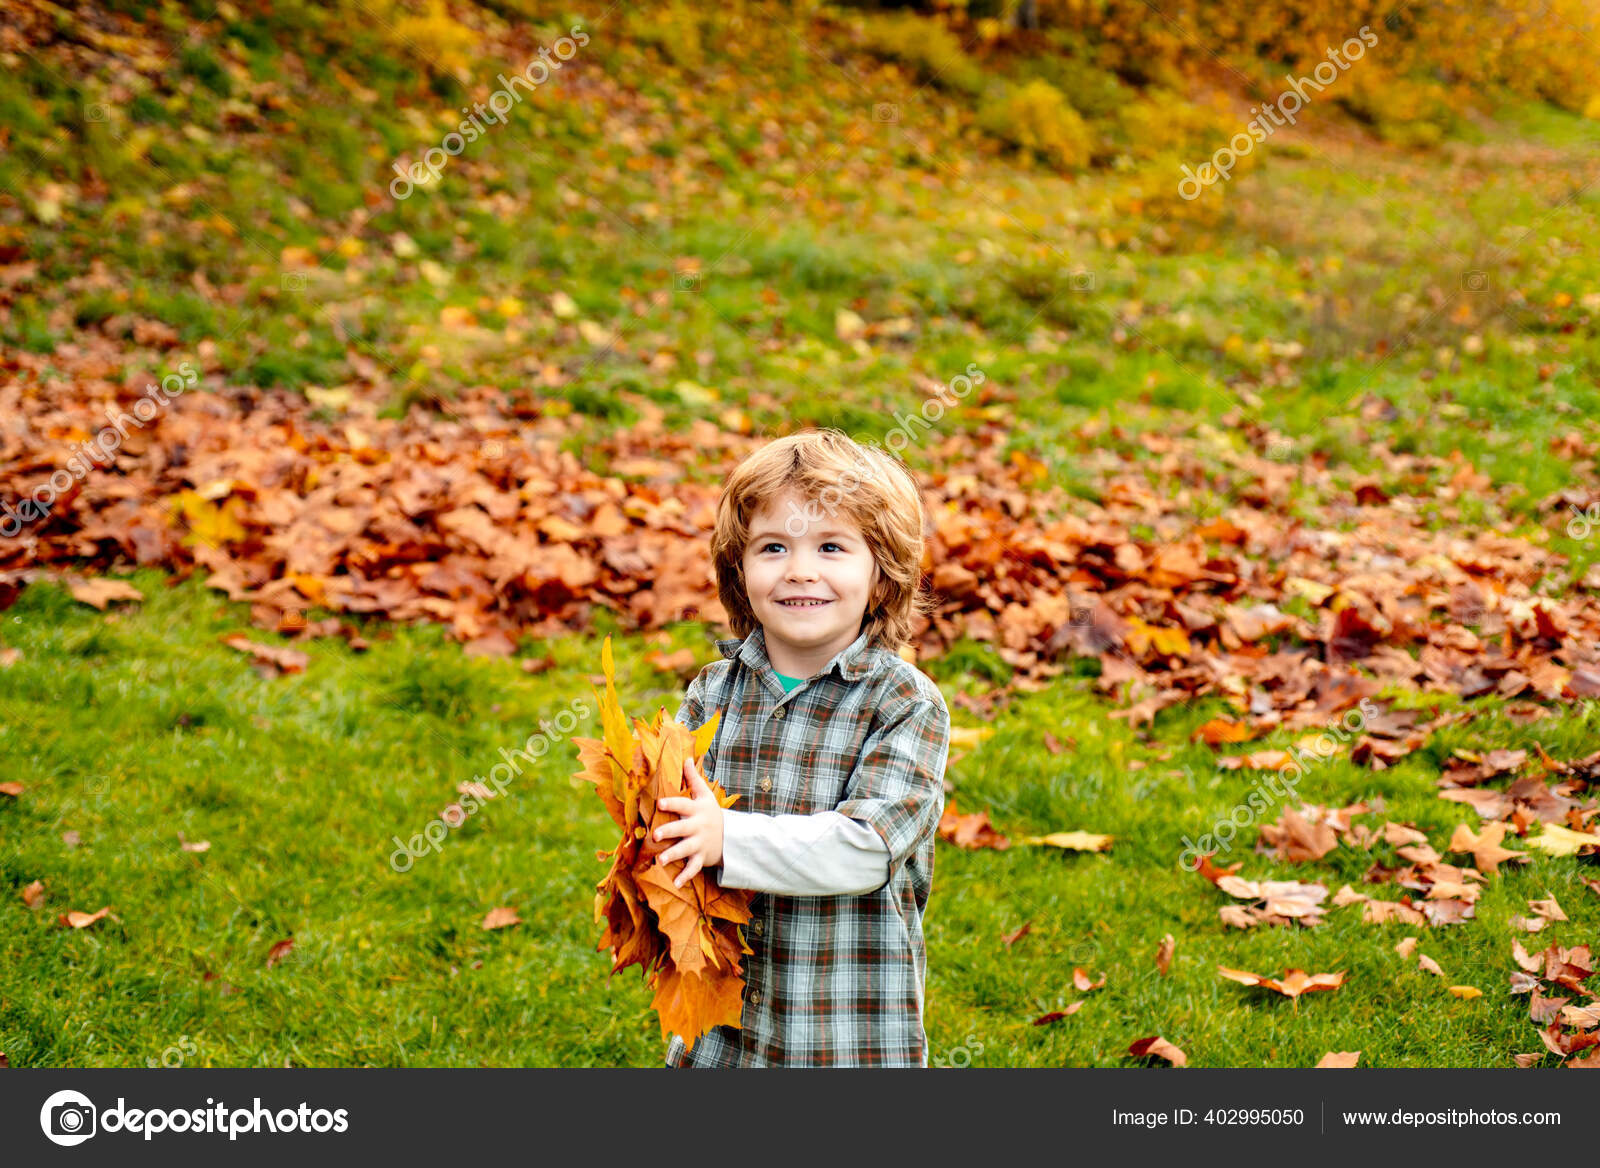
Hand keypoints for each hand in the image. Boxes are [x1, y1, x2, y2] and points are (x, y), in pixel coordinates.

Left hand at [654, 758, 723, 887]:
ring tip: (661, 860)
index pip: (683, 805)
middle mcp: (697, 827)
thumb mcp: (705, 795)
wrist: (731, 836)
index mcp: (696, 811)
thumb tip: (686, 757)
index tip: (660, 803)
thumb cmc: (711, 813)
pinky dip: (685, 876)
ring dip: (674, 855)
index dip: (672, 804)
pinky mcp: (702, 858)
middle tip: (656, 835)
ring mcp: (700, 843)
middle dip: (670, 832)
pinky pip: (693, 868)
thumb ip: (694, 778)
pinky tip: (675, 884)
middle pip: (682, 829)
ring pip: (686, 850)